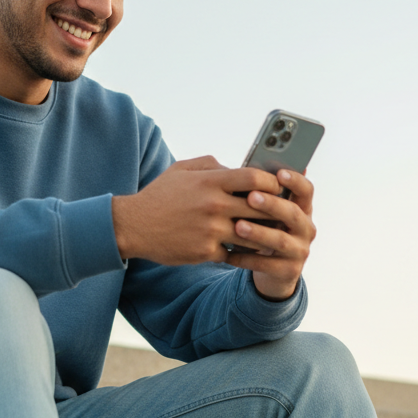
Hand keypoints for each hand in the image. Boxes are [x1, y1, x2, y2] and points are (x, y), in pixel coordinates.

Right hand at [111, 156, 303, 269]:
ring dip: (264, 235)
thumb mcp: (181, 169)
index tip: (278, 186)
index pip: (254, 178)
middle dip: (274, 210)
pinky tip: (249, 250)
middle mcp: (213, 205)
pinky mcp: (206, 252)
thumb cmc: (160, 195)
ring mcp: (211, 230)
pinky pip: (235, 253)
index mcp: (210, 181)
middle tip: (284, 212)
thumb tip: (236, 168)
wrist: (133, 226)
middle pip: (260, 207)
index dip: (272, 182)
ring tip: (273, 234)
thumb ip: (211, 165)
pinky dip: (242, 251)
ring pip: (253, 234)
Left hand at [226, 169, 316, 299]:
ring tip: (238, 226)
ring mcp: (299, 251)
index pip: (306, 190)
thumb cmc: (265, 228)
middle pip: (293, 213)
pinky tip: (228, 253)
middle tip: (251, 197)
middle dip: (272, 205)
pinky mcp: (289, 271)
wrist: (273, 269)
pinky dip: (246, 258)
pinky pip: (267, 264)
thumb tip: (246, 168)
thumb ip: (262, 193)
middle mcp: (305, 228)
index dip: (295, 181)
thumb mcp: (268, 211)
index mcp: (302, 208)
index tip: (280, 173)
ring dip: (258, 232)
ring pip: (280, 240)